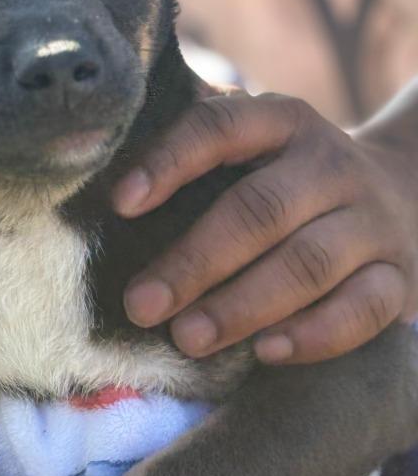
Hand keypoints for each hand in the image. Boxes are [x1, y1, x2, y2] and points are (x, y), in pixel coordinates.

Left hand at [114, 90, 417, 363]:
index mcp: (283, 122)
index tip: (119, 204)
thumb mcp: (253, 151)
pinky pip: (364, 308)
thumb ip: (195, 150)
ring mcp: (372, 221)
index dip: (170, 161)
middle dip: (195, 260)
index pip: (222, 126)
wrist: (405, 197)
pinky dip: (315, 333)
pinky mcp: (400, 277)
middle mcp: (331, 164)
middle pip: (262, 209)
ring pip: (309, 262)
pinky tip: (266, 352)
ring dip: (242, 304)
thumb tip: (90, 156)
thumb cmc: (289, 182)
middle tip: (141, 305)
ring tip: (186, 337)